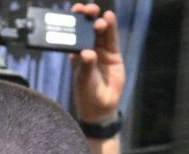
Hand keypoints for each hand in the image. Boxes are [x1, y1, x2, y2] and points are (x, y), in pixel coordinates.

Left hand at [69, 5, 124, 123]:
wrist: (101, 108)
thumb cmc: (87, 94)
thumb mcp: (84, 80)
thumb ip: (86, 66)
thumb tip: (87, 53)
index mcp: (76, 54)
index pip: (74, 35)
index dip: (74, 22)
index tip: (74, 11)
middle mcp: (89, 50)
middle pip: (88, 30)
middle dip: (87, 18)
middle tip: (87, 10)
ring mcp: (102, 52)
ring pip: (101, 33)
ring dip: (100, 22)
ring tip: (100, 17)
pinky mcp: (113, 55)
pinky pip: (112, 39)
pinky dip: (111, 29)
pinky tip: (109, 18)